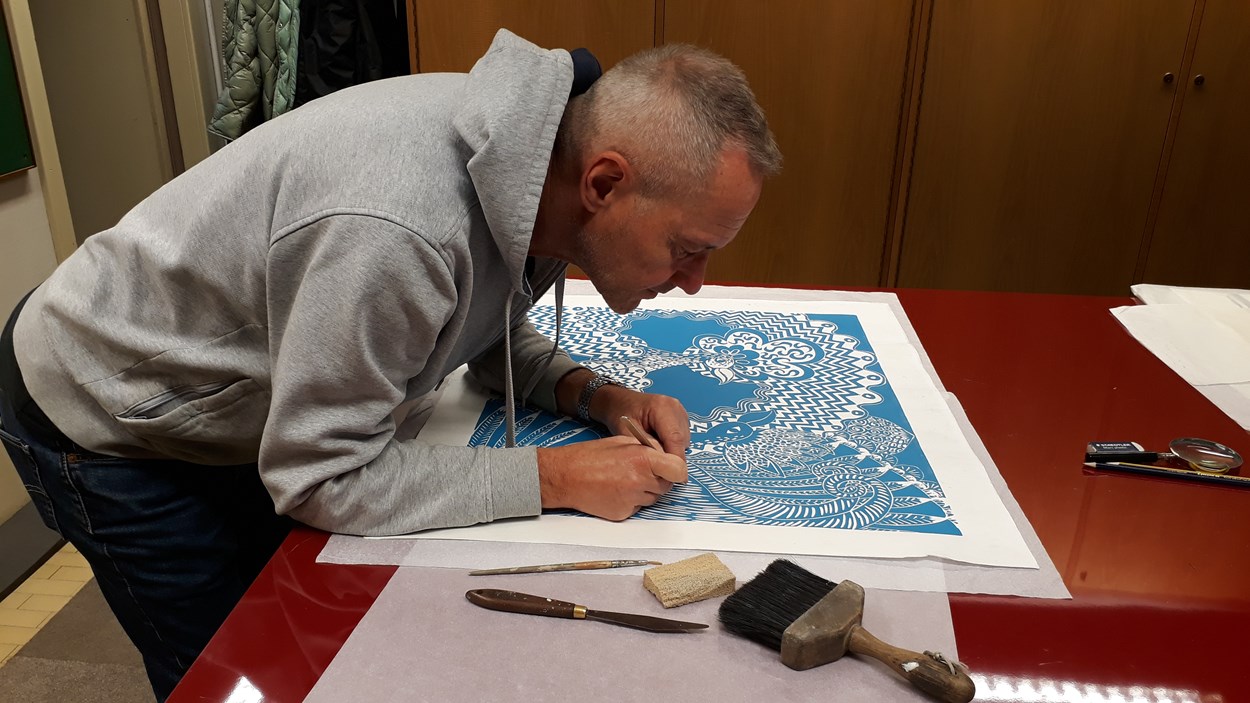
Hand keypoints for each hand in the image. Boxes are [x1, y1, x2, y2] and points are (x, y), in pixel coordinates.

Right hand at [537, 437, 682, 520]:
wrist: (565, 477)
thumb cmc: (590, 456)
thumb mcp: (623, 441)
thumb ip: (648, 449)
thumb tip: (665, 457)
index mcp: (643, 459)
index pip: (678, 471)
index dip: (677, 470)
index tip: (673, 470)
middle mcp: (640, 481)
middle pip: (666, 486)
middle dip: (658, 479)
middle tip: (639, 471)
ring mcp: (632, 500)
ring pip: (652, 498)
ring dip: (644, 490)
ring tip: (622, 479)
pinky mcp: (623, 513)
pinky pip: (637, 508)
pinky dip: (631, 501)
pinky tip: (615, 490)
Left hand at [591, 386, 690, 464]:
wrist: (619, 401)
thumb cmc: (620, 414)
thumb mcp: (627, 434)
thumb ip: (646, 448)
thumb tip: (661, 464)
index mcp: (662, 407)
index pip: (674, 438)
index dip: (675, 459)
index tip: (673, 477)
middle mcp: (675, 406)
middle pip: (682, 440)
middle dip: (673, 457)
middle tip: (658, 467)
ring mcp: (680, 410)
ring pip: (684, 440)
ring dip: (673, 450)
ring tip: (654, 451)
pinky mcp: (681, 416)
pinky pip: (683, 436)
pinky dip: (673, 444)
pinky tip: (659, 443)